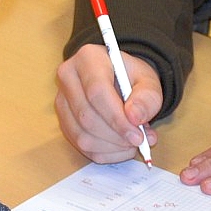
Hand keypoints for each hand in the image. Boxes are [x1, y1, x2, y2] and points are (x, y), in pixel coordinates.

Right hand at [55, 44, 161, 161]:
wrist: (119, 78)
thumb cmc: (131, 78)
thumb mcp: (148, 81)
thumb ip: (147, 98)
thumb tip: (135, 118)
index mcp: (88, 58)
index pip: (96, 92)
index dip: (117, 118)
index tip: (138, 135)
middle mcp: (68, 76)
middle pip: (86, 116)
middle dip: (116, 136)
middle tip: (139, 141)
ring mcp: (62, 100)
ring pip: (81, 135)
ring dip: (111, 147)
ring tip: (132, 142)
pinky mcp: (63, 120)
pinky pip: (80, 146)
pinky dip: (105, 153)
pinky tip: (120, 146)